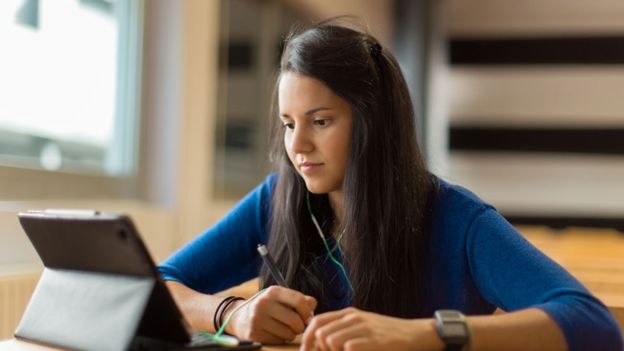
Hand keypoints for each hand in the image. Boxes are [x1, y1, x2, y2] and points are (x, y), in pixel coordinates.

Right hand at [225, 286, 316, 343]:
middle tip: (297, 327)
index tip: (306, 317)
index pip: (299, 300)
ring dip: (290, 335)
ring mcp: (257, 319)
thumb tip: (313, 305)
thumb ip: (300, 300)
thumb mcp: (281, 298)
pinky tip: (273, 334)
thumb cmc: (268, 307)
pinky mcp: (253, 334)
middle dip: (300, 327)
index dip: (307, 312)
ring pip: (288, 334)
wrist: (240, 318)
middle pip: (295, 321)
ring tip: (283, 329)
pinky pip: (278, 341)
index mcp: (273, 291)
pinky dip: (280, 340)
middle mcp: (263, 303)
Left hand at [300, 307, 440, 350]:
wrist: (412, 334)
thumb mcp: (362, 324)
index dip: (307, 337)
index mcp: (348, 313)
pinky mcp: (373, 341)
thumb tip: (319, 341)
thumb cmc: (385, 332)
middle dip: (320, 349)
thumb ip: (342, 329)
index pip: (317, 321)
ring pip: (331, 341)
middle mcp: (353, 318)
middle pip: (321, 333)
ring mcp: (363, 328)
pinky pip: (348, 348)